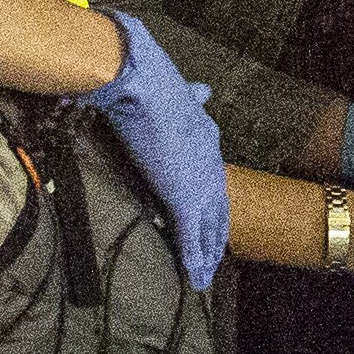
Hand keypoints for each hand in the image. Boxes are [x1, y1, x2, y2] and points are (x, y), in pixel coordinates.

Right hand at [82, 14, 231, 288]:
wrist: (135, 77)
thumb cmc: (138, 75)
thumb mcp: (161, 83)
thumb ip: (177, 92)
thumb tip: (184, 75)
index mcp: (202, 130)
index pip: (210, 174)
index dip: (211, 197)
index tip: (211, 214)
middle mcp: (209, 157)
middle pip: (218, 204)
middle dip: (216, 231)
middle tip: (214, 255)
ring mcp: (199, 178)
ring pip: (209, 225)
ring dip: (207, 253)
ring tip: (204, 276)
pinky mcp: (184, 195)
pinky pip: (191, 235)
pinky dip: (193, 258)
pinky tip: (195, 278)